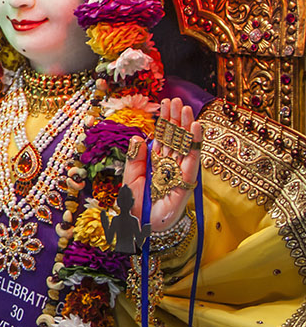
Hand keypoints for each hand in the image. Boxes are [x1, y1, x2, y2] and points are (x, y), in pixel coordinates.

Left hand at [121, 98, 202, 232]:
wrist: (142, 227)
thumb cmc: (136, 204)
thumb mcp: (131, 178)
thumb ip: (135, 158)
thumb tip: (138, 137)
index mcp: (157, 161)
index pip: (163, 136)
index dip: (165, 120)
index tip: (165, 102)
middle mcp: (170, 164)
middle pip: (175, 138)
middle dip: (176, 119)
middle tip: (177, 100)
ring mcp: (179, 173)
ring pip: (185, 146)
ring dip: (187, 128)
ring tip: (188, 110)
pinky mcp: (186, 183)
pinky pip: (191, 162)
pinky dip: (194, 146)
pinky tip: (195, 130)